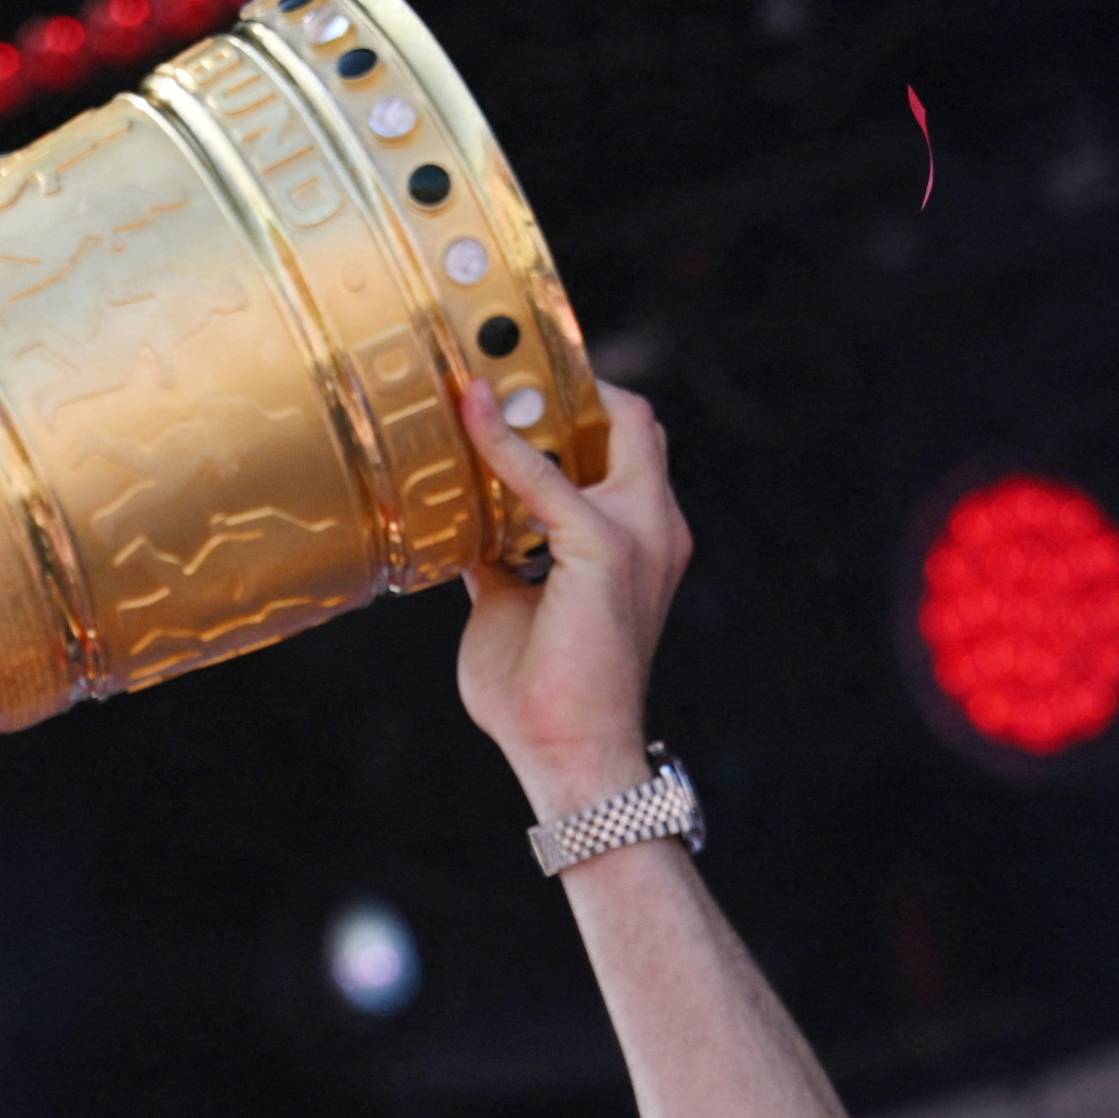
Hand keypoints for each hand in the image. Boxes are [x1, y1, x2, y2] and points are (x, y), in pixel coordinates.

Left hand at [452, 377, 693, 817]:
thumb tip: (463, 526)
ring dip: (547, 396)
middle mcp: (655, 525)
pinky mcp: (603, 544)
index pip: (624, 447)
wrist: (567, 751)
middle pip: (633, 418)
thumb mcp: (508, 603)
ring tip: (482, 378)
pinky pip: (543, 473)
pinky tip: (470, 418)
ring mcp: (639, 531)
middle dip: (572, 383)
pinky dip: (503, 442)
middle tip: (500, 366)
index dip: (577, 407)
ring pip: (614, 423)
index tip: (514, 384)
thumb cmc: (542, 693)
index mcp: (639, 539)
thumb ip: (499, 555)